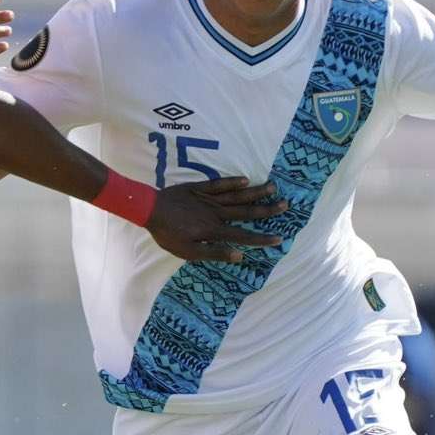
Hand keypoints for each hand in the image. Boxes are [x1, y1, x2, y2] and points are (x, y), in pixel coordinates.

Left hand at [147, 177, 289, 263]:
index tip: (279, 238)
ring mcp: (209, 199)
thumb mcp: (188, 251)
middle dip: (267, 209)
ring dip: (256, 192)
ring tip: (273, 187)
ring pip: (237, 195)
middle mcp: (216, 213)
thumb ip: (215, 253)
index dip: (261, 238)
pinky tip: (245, 179)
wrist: (149, 210)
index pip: (243, 236)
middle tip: (286, 205)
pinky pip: (219, 184)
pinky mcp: (199, 188)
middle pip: (246, 211)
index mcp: (214, 230)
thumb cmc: (168, 234)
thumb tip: (240, 255)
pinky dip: (232, 181)